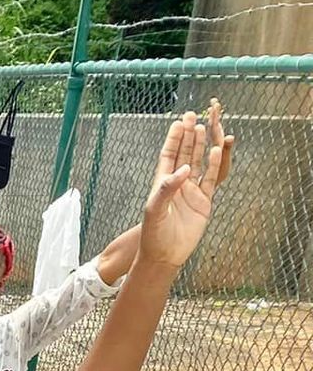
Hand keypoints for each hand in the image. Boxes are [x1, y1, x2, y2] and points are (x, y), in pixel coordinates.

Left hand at [139, 100, 231, 271]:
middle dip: (188, 136)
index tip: (178, 123)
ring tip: (203, 127)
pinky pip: (211, 180)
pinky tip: (217, 151)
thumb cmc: (153, 234)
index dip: (173, 139)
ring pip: (198, 163)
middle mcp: (177, 184)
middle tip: (192, 116)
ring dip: (201, 146)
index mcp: (162, 184)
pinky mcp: (204, 202)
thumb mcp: (155, 210)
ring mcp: (191, 192)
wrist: (164, 255)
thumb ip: (167, 189)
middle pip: (184, 154)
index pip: (168, 156)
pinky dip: (215, 166)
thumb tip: (184, 169)